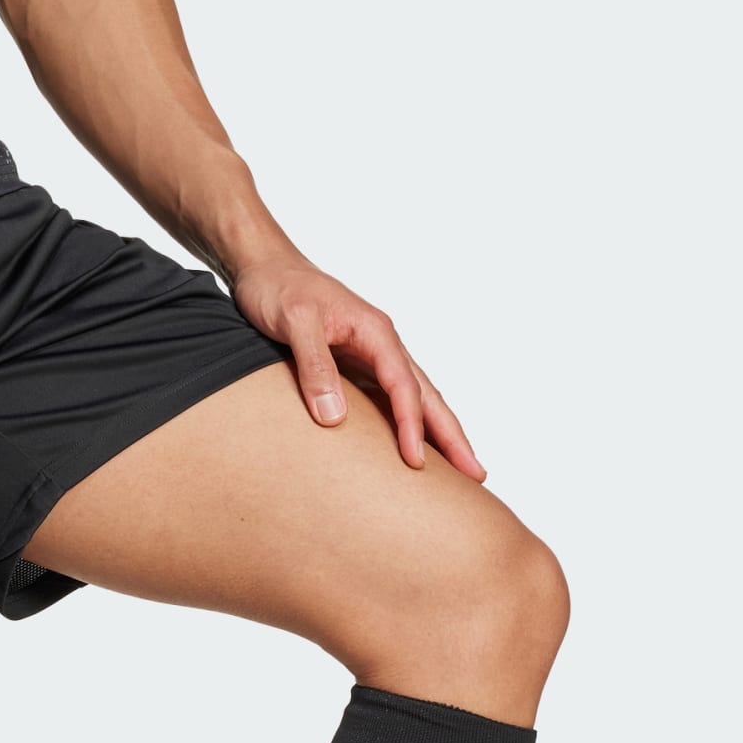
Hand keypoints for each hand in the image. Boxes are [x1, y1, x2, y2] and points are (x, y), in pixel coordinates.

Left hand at [230, 249, 482, 479]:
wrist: (266, 268)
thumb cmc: (279, 290)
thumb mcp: (295, 323)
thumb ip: (316, 367)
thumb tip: (334, 418)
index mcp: (375, 332)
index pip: (403, 387)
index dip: (411, 427)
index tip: (415, 463)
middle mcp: (382, 344)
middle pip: (427, 395)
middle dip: (453, 436)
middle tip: (476, 474)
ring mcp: (373, 355)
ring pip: (417, 398)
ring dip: (439, 433)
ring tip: (460, 469)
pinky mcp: (358, 365)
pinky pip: (392, 399)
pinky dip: (410, 423)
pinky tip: (414, 445)